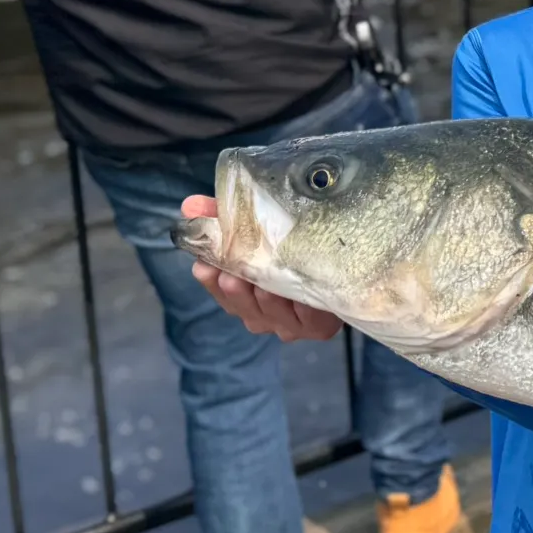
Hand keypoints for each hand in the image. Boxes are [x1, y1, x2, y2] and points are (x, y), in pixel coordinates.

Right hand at [180, 195, 343, 341]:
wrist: (343, 268)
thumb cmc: (290, 248)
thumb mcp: (254, 229)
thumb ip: (222, 217)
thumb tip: (189, 205)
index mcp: (240, 295)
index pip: (215, 288)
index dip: (209, 278)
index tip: (204, 264)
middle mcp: (261, 315)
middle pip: (240, 304)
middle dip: (237, 287)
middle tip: (234, 271)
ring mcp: (288, 325)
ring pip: (270, 310)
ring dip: (267, 293)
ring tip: (265, 278)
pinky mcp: (319, 328)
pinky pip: (307, 317)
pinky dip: (301, 302)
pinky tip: (300, 287)